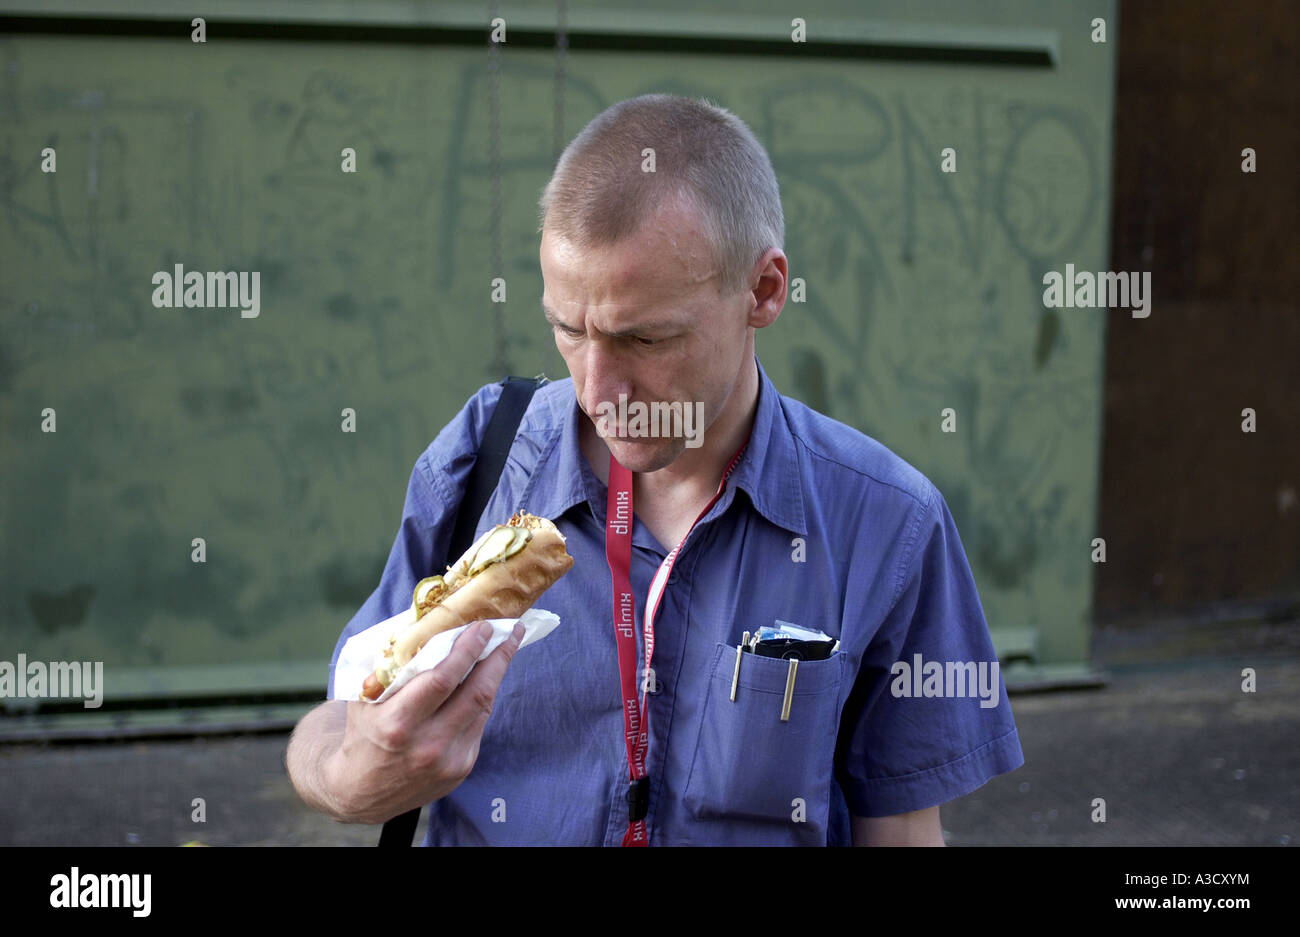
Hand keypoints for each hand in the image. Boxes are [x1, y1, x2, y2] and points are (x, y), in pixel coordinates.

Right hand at [324, 619, 524, 823]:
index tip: (482, 626)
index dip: (467, 650)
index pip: (443, 679)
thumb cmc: (361, 734)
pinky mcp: (460, 769)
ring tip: (504, 648)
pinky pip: (478, 724)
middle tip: (508, 630)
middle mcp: (427, 744)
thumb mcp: (365, 701)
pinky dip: (482, 699)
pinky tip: (485, 680)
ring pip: (483, 707)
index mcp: (398, 723)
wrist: (358, 792)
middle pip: (476, 692)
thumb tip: (428, 629)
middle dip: (497, 656)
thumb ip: (393, 670)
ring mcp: (448, 760)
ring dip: (496, 674)